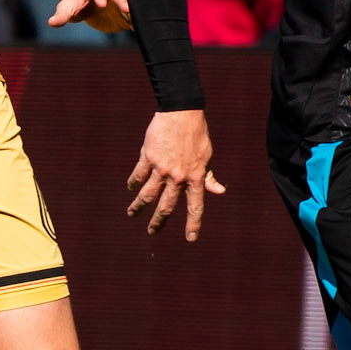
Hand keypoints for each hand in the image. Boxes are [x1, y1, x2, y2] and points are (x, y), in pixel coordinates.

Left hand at [47, 0, 130, 33]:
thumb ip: (62, 15)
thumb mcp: (68, 7)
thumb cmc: (77, 3)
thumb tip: (52, 22)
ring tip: (137, 19)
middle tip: (126, 9)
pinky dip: (137, 21)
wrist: (89, 2)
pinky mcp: (125, 12)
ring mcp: (120, 0)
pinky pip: (133, 15)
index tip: (102, 4)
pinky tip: (141, 30)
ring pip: (128, 1)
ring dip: (133, 9)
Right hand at [127, 108, 225, 239]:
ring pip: (147, 195)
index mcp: (195, 176)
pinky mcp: (148, 157)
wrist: (181, 111)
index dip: (193, 224)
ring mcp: (161, 168)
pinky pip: (138, 176)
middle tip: (152, 232)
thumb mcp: (206, 155)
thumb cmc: (197, 133)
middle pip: (166, 206)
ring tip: (132, 214)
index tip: (191, 238)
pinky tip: (131, 188)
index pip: (196, 205)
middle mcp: (178, 176)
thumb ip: (208, 176)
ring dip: (138, 207)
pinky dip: (133, 183)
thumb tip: (219, 191)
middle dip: (158, 222)